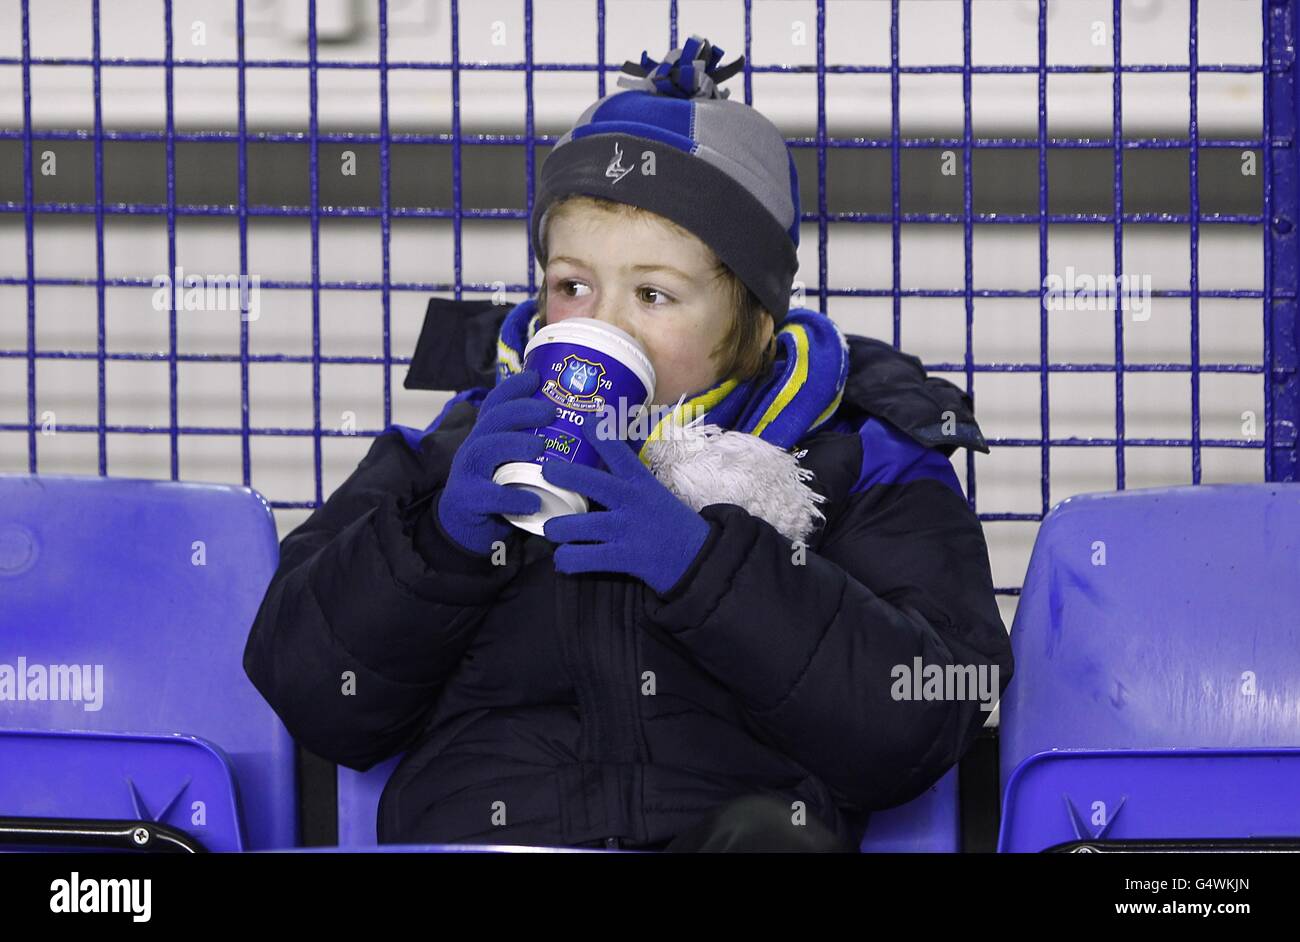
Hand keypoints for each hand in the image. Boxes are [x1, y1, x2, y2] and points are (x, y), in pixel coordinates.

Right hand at [436, 368, 554, 554]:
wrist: (464, 530)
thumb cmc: (500, 492)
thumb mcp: (514, 465)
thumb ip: (535, 448)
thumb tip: (586, 434)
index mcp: (487, 436)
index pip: (495, 404)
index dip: (513, 388)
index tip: (537, 377)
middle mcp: (474, 448)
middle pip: (493, 420)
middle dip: (522, 411)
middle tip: (551, 412)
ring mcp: (467, 473)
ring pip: (485, 450)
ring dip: (514, 445)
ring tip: (541, 448)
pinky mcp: (467, 500)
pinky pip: (489, 495)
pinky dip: (513, 497)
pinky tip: (534, 501)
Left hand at [539, 424, 712, 596]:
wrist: (699, 558)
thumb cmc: (670, 523)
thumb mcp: (654, 493)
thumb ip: (628, 479)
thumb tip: (601, 458)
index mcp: (641, 482)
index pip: (620, 452)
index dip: (601, 434)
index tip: (585, 420)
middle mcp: (633, 501)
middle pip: (594, 483)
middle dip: (566, 474)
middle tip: (546, 470)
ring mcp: (627, 529)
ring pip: (581, 525)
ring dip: (558, 528)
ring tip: (550, 529)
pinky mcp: (625, 557)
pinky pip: (586, 558)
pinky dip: (568, 559)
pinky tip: (564, 559)